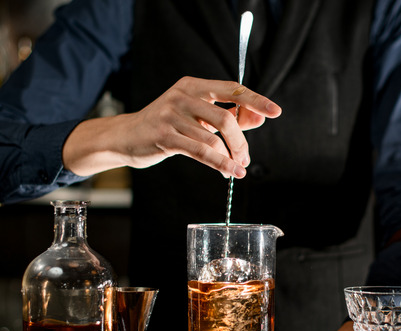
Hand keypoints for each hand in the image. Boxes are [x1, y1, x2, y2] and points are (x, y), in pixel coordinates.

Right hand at [62, 76, 280, 177]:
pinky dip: (219, 164)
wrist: (126, 137)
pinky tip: (229, 173)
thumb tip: (258, 118)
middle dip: (241, 142)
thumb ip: (226, 115)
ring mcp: (171, 116)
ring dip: (231, 157)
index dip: (256, 100)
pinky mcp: (164, 137)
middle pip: (226, 118)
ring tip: (236, 169)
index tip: (275, 112)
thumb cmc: (166, 126)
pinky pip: (200, 152)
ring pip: (214, 138)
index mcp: (193, 86)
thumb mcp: (196, 116)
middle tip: (245, 158)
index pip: (232, 89)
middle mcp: (182, 96)